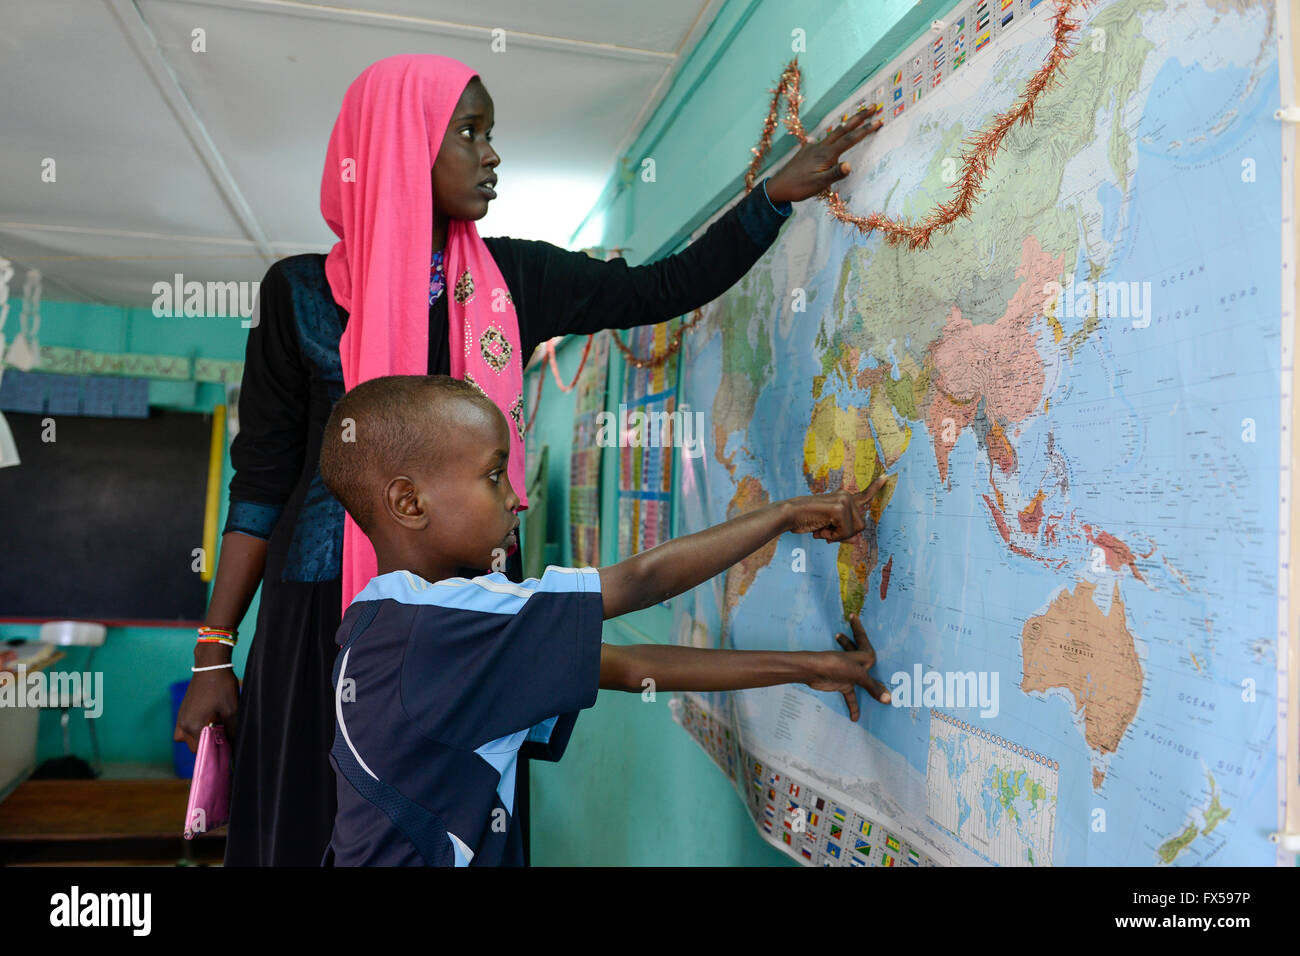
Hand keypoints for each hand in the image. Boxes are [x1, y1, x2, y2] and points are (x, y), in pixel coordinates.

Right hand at [174, 655, 239, 752]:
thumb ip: (232, 730)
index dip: (214, 752)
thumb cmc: (222, 687)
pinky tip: (208, 720)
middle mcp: (183, 725)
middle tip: (222, 736)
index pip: (201, 751)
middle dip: (207, 745)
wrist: (211, 666)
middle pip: (193, 747)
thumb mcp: (232, 710)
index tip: (225, 747)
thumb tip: (233, 744)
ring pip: (186, 739)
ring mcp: (180, 718)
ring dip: (199, 738)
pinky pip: (184, 729)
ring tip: (214, 728)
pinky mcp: (182, 711)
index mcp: (194, 727)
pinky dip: (194, 729)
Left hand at [765, 104, 883, 203]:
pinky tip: (830, 138)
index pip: (850, 139)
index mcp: (826, 154)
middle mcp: (820, 146)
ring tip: (856, 118)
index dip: (865, 130)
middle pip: (843, 129)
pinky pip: (822, 140)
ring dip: (847, 124)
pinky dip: (832, 135)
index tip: (879, 121)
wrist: (777, 187)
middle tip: (872, 106)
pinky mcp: (806, 151)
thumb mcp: (818, 184)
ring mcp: (812, 147)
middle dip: (859, 117)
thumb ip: (834, 174)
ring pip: (833, 133)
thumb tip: (850, 165)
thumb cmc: (799, 187)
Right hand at [783, 472, 890, 540]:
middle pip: (861, 525)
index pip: (864, 495)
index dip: (875, 488)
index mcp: (844, 498)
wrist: (790, 515)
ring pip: (855, 530)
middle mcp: (846, 496)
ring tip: (823, 529)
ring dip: (838, 536)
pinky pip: (845, 532)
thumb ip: (845, 533)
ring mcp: (844, 501)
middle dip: (845, 534)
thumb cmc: (807, 520)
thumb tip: (857, 541)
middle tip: (827, 532)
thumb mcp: (830, 529)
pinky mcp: (839, 509)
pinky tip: (821, 529)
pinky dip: (833, 536)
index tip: (886, 477)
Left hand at [804, 613, 890, 719]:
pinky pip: (850, 697)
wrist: (814, 673)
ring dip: (865, 683)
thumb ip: (873, 687)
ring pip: (858, 676)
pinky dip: (853, 707)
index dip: (859, 629)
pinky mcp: (842, 685)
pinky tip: (854, 718)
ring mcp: (849, 674)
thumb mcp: (858, 676)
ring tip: (878, 693)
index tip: (852, 615)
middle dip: (857, 643)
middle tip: (857, 634)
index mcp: (862, 656)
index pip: (863, 640)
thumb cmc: (836, 666)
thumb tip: (888, 699)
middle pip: (860, 654)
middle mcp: (856, 664)